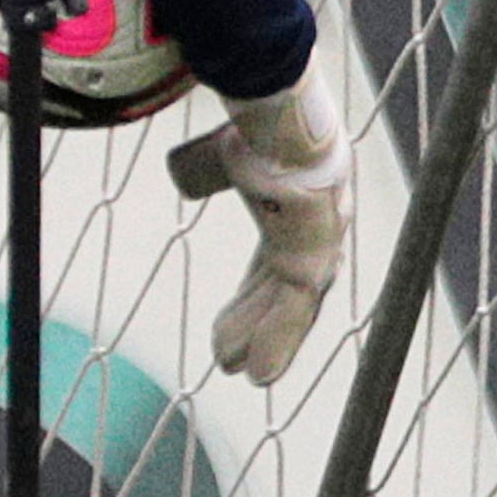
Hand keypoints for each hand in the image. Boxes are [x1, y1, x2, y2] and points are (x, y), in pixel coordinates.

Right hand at [166, 64, 348, 386]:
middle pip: (280, 294)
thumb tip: (180, 176)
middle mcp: (311, 235)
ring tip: (243, 374)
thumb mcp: (221, 159)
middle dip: (255, 325)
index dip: (248, 300)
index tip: (223, 327)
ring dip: (266, 342)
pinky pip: (296, 313)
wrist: (277, 121)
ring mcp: (317, 250)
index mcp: (291, 212)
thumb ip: (204, 173)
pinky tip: (260, 375)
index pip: (270, 269)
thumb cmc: (254, 131)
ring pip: (290, 309)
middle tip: (228, 358)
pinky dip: (278, 345)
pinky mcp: (314, 263)